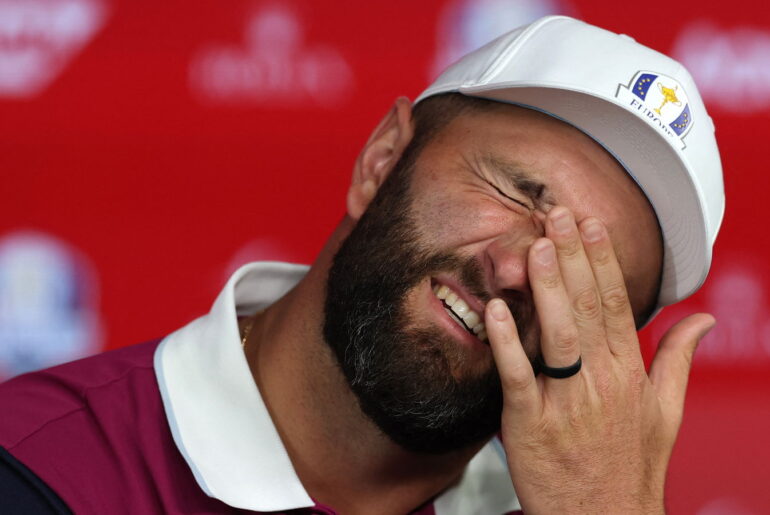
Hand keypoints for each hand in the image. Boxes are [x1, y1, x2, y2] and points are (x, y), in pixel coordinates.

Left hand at [485, 206, 714, 513]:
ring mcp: (567, 402)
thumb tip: (701, 320)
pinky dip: (509, 342)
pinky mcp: (531, 423)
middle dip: (574, 256)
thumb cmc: (629, 468)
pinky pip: (520, 377)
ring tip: (538, 246)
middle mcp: (602, 381)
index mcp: (629, 373)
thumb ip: (678, 361)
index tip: (591, 223)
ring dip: (549, 287)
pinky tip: (500, 309)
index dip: (602, 260)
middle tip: (558, 213)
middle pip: (588, 307)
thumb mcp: (666, 413)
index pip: (616, 303)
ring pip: (559, 334)